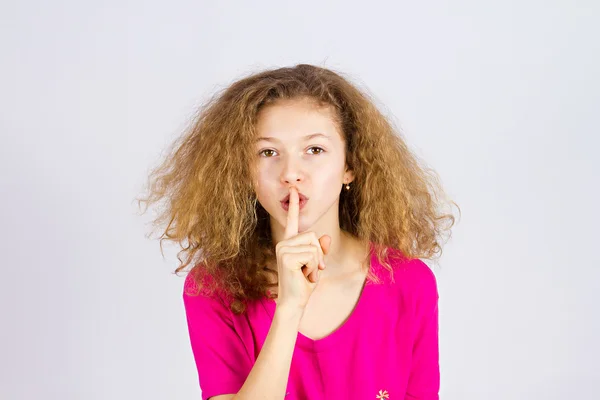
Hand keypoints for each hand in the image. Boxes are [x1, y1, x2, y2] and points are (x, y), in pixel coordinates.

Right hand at [275, 186, 330, 309]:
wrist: (294, 302)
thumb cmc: (304, 284)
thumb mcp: (316, 264)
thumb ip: (320, 250)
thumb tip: (326, 238)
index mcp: (289, 243)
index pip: (292, 221)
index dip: (294, 206)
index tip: (293, 190)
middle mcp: (284, 243)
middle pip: (313, 235)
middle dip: (319, 254)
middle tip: (310, 270)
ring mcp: (283, 249)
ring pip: (314, 246)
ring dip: (316, 263)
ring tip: (306, 274)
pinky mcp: (286, 256)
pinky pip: (311, 255)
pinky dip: (313, 267)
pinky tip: (303, 276)